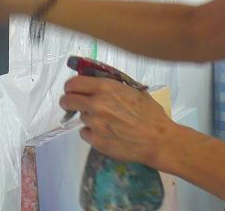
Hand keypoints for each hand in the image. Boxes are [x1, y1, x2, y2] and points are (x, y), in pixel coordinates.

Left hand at [59, 75, 176, 167]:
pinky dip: (92, 133)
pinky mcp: (96, 141)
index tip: (72, 90)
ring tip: (107, 122)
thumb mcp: (133, 90)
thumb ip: (112, 86)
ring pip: (81, 117)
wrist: (157, 140)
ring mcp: (94, 124)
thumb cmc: (150, 113)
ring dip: (89, 118)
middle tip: (74, 104)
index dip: (70, 86)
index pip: (73, 83)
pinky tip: (107, 133)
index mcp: (105, 88)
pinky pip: (85, 133)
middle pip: (67, 100)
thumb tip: (96, 83)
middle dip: (68, 101)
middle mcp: (95, 104)